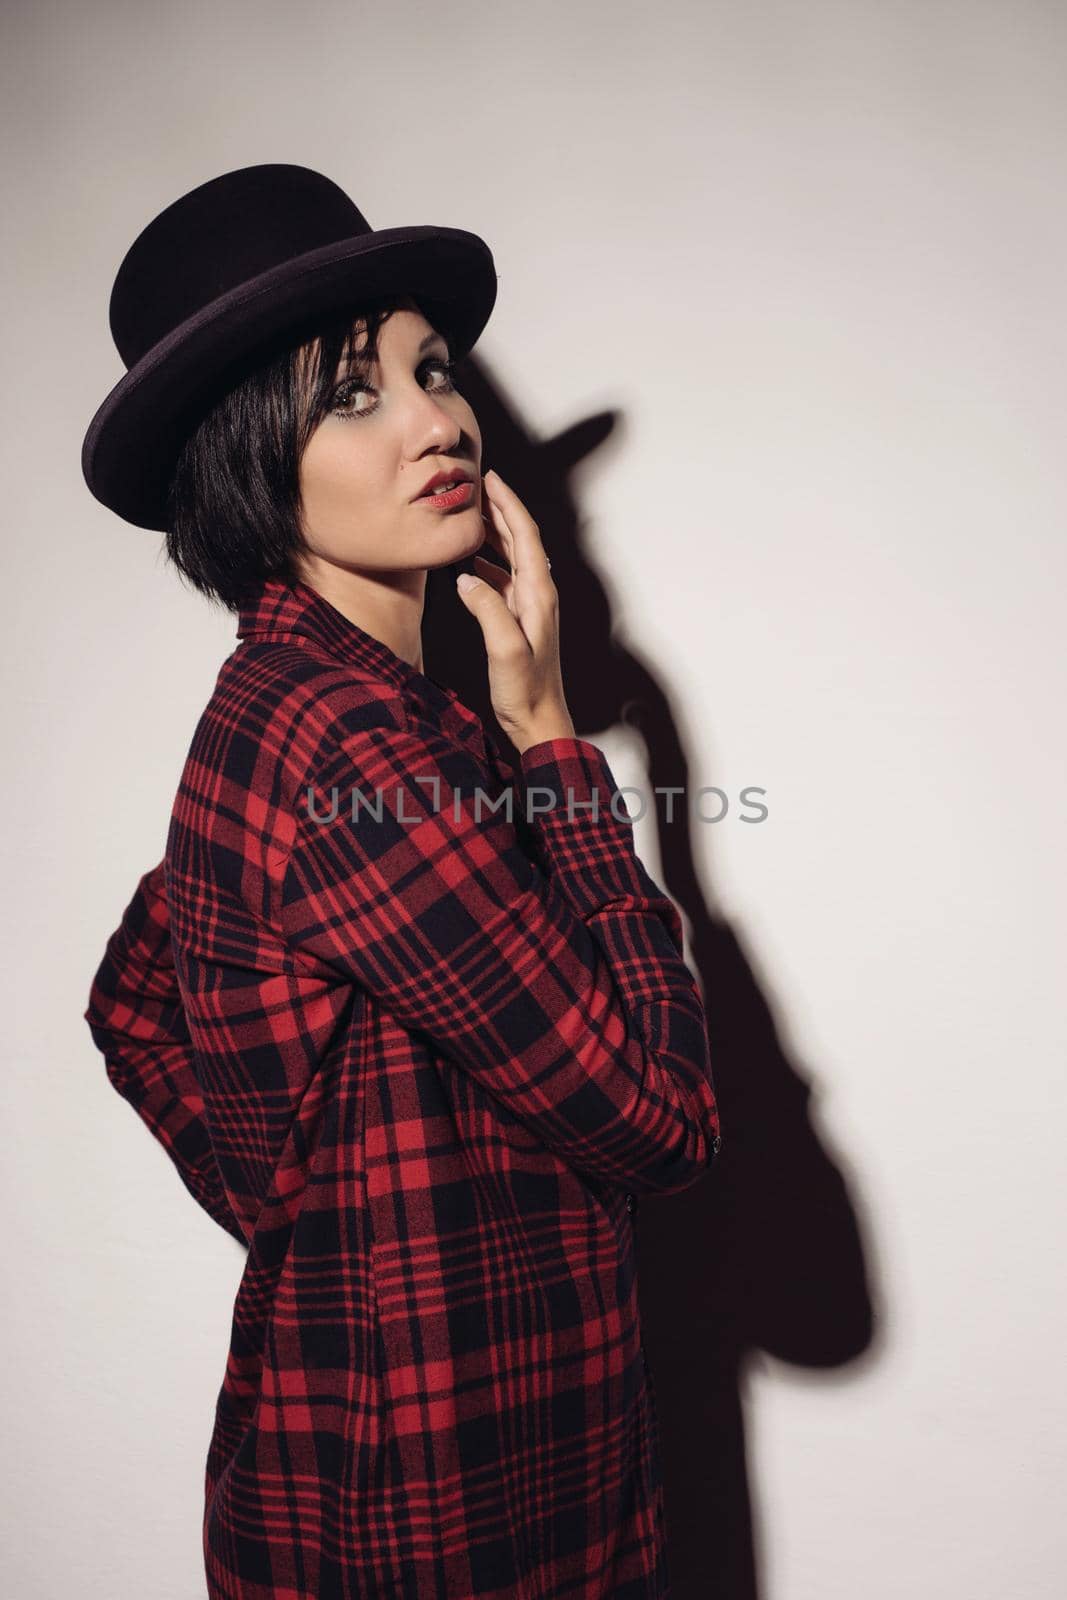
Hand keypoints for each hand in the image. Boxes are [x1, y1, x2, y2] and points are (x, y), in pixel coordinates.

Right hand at [456, 468, 574, 753]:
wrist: (540, 722)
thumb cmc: (527, 691)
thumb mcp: (506, 650)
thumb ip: (488, 610)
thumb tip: (466, 578)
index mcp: (538, 595)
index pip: (525, 535)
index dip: (508, 503)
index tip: (491, 477)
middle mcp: (537, 596)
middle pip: (520, 539)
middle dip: (499, 509)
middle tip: (476, 486)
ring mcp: (529, 608)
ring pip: (511, 557)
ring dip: (493, 534)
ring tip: (470, 515)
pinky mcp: (519, 621)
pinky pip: (503, 580)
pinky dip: (487, 564)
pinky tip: (470, 565)